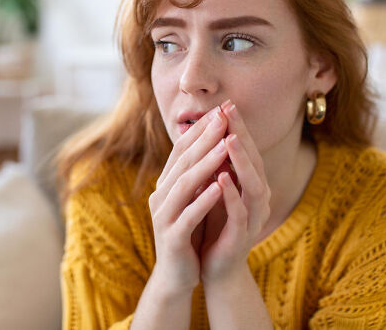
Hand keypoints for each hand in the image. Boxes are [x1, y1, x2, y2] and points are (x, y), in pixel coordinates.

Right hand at [148, 106, 228, 293]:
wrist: (177, 275)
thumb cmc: (189, 232)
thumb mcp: (192, 199)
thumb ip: (196, 174)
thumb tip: (213, 141)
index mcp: (165, 184)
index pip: (181, 150)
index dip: (200, 129)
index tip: (220, 110)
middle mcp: (160, 195)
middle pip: (182, 161)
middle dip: (204, 138)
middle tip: (223, 117)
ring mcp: (163, 216)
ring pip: (184, 184)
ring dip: (205, 163)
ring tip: (225, 145)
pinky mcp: (171, 237)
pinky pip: (188, 214)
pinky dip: (204, 199)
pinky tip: (220, 186)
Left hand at [199, 101, 271, 283]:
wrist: (215, 266)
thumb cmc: (215, 223)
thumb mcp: (214, 189)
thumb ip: (216, 164)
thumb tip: (207, 130)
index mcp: (250, 184)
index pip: (247, 150)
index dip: (238, 127)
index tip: (226, 104)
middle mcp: (257, 197)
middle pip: (254, 161)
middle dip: (242, 135)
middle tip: (230, 111)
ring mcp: (253, 217)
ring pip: (253, 185)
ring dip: (241, 161)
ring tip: (229, 140)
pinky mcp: (242, 236)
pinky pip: (240, 213)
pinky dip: (231, 194)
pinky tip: (221, 178)